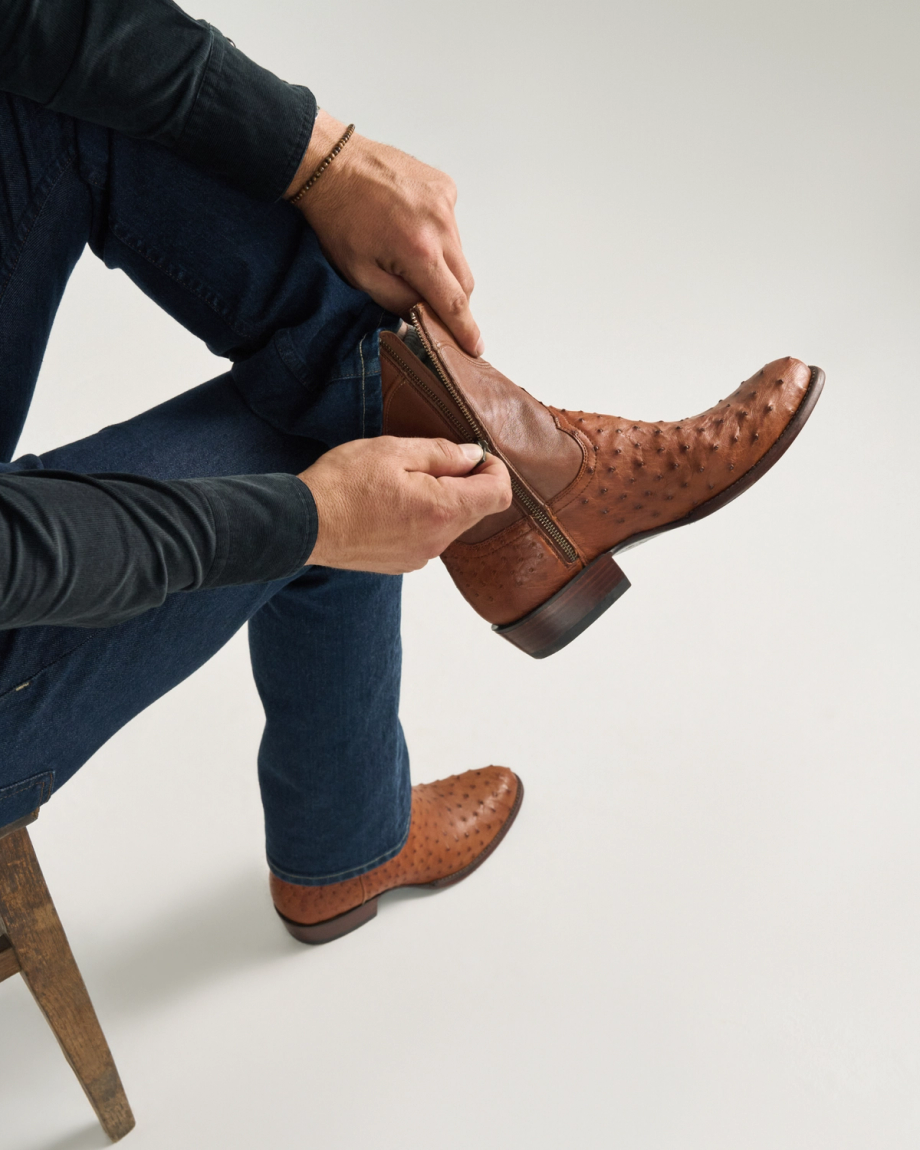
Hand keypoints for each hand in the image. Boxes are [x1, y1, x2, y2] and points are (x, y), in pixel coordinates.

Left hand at [285, 111, 483, 356]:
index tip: (475, 346)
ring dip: (442, 264)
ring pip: (459, 253)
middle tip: (429, 301)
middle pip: (465, 281)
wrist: (331, 164)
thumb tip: (422, 317)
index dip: (465, 329)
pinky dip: (438, 235)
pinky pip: (452, 225)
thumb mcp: (360, 274)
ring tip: (407, 251)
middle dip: (452, 298)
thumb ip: (397, 301)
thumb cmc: (339, 218)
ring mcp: (446, 202)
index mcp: (419, 251)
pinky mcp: (445, 186)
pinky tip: (411, 226)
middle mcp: (441, 225)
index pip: (453, 302)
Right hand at [298, 437, 510, 573]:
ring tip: (403, 483)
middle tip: (430, 462)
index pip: (499, 494)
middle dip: (465, 483)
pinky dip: (422, 518)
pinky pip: (429, 537)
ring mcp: (421, 556)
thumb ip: (441, 453)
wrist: (302, 526)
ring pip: (451, 524)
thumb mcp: (393, 451)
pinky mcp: (404, 563)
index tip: (475, 456)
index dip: (494, 469)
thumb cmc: (343, 484)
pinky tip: (391, 505)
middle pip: (477, 510)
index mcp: (442, 509)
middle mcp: (438, 540)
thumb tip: (473, 457)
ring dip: (441, 501)